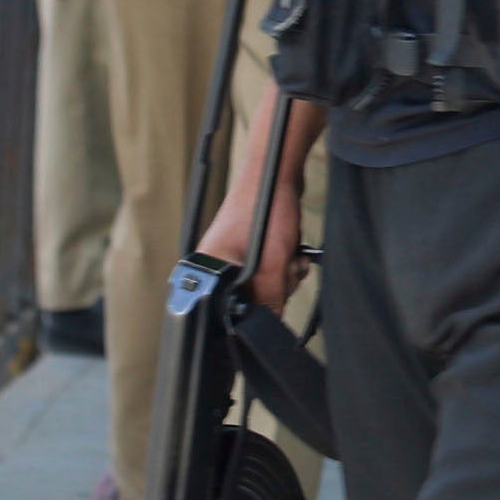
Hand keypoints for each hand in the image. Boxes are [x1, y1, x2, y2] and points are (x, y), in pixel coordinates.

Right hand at [196, 91, 305, 309]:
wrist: (278, 172)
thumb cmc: (263, 209)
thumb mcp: (270, 265)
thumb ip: (269, 301)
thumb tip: (270, 327)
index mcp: (207, 272)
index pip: (225, 312)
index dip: (252, 311)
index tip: (270, 298)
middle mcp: (216, 265)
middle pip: (249, 300)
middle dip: (275, 288)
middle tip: (282, 267)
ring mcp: (234, 255)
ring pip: (265, 286)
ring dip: (284, 275)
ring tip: (288, 255)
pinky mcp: (250, 249)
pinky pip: (270, 270)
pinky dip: (285, 265)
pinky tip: (292, 253)